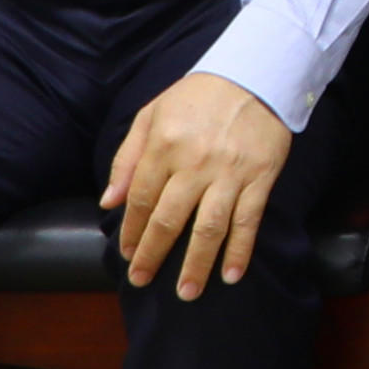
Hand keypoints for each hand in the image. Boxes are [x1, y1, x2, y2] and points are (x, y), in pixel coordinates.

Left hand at [105, 67, 295, 293]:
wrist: (254, 75)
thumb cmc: (198, 96)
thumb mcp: (152, 115)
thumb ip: (127, 158)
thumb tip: (108, 201)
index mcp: (164, 146)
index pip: (140, 199)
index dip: (131, 230)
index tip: (127, 253)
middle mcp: (194, 164)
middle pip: (168, 220)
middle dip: (152, 255)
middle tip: (142, 281)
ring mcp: (229, 174)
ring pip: (208, 229)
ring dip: (196, 265)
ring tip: (186, 293)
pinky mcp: (259, 178)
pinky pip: (248, 221)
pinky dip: (240, 251)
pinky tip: (231, 275)